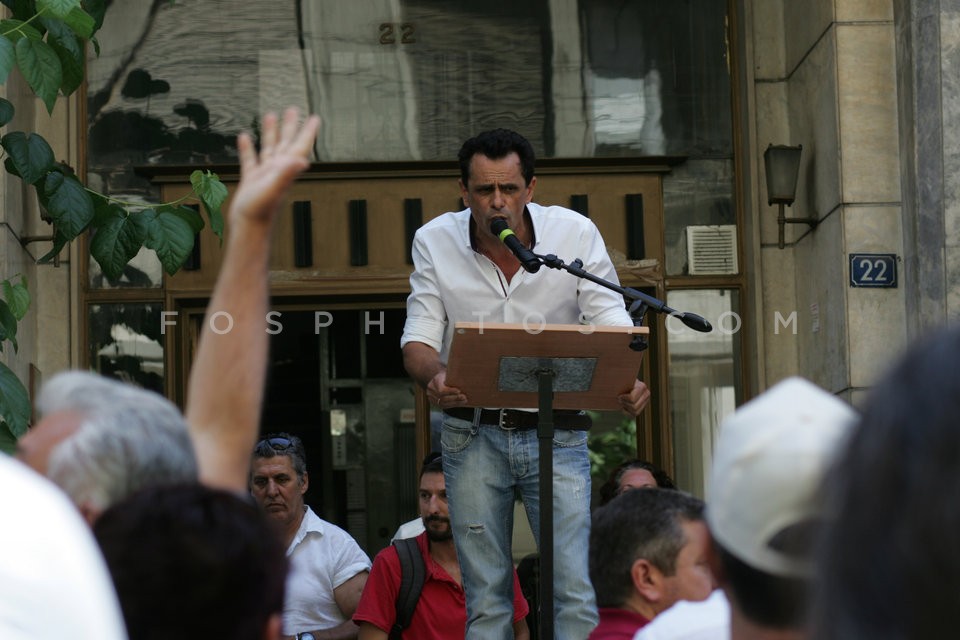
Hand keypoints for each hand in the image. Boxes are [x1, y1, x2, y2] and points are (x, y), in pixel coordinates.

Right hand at [231, 107, 320, 225]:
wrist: (248, 227)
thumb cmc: (261, 210)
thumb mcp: (274, 187)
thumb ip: (287, 173)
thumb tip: (303, 160)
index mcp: (286, 168)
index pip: (300, 146)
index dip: (308, 131)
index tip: (315, 117)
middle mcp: (278, 170)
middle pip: (287, 142)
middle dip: (290, 126)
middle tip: (293, 109)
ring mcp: (265, 174)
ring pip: (270, 148)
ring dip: (271, 132)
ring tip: (270, 115)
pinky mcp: (251, 180)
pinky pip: (250, 159)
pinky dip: (248, 148)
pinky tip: (244, 137)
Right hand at [426, 370, 466, 407]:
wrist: (438, 379)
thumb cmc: (446, 375)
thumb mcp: (448, 373)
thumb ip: (453, 376)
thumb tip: (465, 377)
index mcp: (435, 381)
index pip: (441, 389)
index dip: (450, 391)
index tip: (459, 391)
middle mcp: (431, 390)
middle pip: (443, 397)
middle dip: (454, 398)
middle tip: (464, 397)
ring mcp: (431, 397)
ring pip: (443, 403)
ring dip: (455, 403)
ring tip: (464, 401)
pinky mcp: (434, 403)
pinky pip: (443, 406)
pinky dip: (452, 405)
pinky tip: (460, 403)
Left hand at [618, 380, 650, 416]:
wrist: (624, 383)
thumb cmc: (621, 380)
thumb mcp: (621, 379)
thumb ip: (621, 380)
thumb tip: (616, 382)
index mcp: (642, 386)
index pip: (632, 398)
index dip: (624, 398)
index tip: (619, 396)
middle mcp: (646, 394)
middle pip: (634, 407)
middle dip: (625, 403)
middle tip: (618, 399)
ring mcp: (645, 402)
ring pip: (635, 412)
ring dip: (626, 408)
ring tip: (621, 402)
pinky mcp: (641, 408)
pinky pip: (633, 415)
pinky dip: (626, 412)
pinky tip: (623, 406)